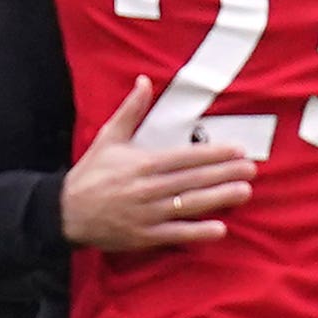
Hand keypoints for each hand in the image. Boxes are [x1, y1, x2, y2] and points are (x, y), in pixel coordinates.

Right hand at [59, 74, 256, 249]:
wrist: (65, 212)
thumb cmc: (90, 174)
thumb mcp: (108, 138)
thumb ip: (131, 111)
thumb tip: (144, 81)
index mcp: (141, 163)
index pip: (185, 157)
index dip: (213, 153)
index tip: (237, 150)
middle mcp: (147, 188)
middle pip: (192, 180)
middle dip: (224, 174)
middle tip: (252, 169)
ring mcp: (146, 214)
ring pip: (189, 205)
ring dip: (218, 199)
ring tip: (244, 192)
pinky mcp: (143, 236)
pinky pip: (175, 234)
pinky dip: (197, 232)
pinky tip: (219, 228)